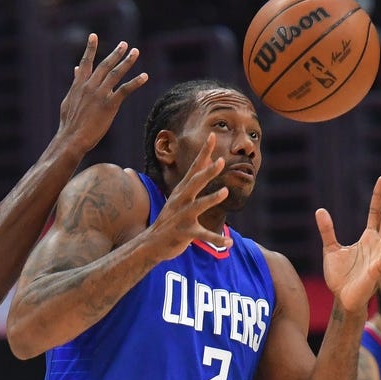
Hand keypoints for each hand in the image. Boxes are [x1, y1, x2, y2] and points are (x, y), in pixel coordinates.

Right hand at [56, 34, 147, 155]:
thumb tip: (77, 70)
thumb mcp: (69, 100)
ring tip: (135, 52)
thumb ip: (75, 83)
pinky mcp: (109, 104)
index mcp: (79, 85)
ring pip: (116, 73)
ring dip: (127, 62)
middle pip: (105, 65)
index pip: (86, 62)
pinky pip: (125, 90)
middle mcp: (90, 86)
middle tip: (124, 44)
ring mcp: (100, 94)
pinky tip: (145, 76)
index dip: (90, 48)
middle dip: (115, 53)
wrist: (72, 138)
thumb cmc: (69, 123)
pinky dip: (135, 82)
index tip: (93, 36)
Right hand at [148, 132, 230, 257]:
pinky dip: (216, 239)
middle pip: (195, 183)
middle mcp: (181, 201)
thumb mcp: (180, 197)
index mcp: (182, 191)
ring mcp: (182, 217)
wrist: (151, 243)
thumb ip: (194, 179)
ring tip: (225, 192)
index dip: (204, 152)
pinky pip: (203, 235)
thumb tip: (208, 161)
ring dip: (211, 199)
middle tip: (221, 161)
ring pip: (198, 206)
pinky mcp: (185, 233)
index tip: (213, 136)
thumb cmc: (170, 218)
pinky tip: (228, 243)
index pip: (195, 168)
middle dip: (208, 172)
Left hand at [316, 176, 380, 311]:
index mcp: (368, 238)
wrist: (342, 298)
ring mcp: (379, 257)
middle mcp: (377, 244)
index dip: (378, 197)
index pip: (376, 212)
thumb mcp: (330, 249)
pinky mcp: (376, 272)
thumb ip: (327, 230)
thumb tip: (320, 210)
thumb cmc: (340, 276)